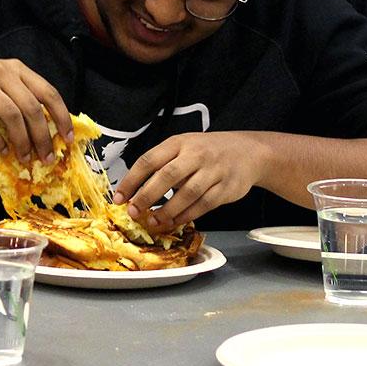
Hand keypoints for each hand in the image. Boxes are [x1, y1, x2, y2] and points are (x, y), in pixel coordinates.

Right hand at [0, 58, 73, 160]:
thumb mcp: (1, 88)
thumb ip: (22, 102)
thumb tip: (48, 133)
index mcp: (16, 68)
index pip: (48, 92)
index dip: (61, 116)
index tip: (67, 138)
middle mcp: (2, 71)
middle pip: (32, 107)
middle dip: (42, 136)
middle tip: (46, 157)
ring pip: (12, 115)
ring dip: (22, 142)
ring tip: (24, 158)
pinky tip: (1, 150)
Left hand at [111, 131, 266, 232]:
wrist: (248, 152)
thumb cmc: (207, 151)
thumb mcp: (184, 148)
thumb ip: (163, 165)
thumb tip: (134, 192)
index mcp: (179, 143)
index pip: (149, 160)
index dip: (131, 181)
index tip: (118, 198)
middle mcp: (196, 154)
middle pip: (167, 176)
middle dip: (147, 196)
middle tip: (133, 213)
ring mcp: (213, 170)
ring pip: (187, 193)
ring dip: (167, 211)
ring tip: (153, 222)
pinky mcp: (226, 188)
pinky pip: (204, 205)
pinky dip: (187, 216)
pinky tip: (175, 222)